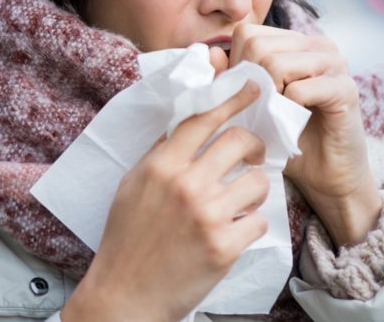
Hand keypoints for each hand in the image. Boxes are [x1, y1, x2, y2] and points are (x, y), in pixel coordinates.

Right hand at [63, 82, 269, 321]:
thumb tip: (187, 124)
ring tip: (240, 204)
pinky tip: (233, 234)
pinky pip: (258, 222)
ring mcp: (207, 215)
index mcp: (161, 166)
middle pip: (239, 142)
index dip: (232, 99)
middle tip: (253, 157)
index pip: (204, 118)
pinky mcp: (224, 247)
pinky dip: (250, 227)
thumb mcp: (132, 186)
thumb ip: (160, 154)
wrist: (125, 296)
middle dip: (254, 147)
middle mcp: (185, 184)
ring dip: (254, 191)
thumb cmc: (126, 240)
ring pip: (258, 182)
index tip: (253, 88)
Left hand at [228, 23, 381, 246]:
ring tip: (276, 117)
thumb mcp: (251, 106)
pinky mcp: (345, 87)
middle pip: (258, 46)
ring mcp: (335, 62)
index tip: (246, 96)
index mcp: (295, 42)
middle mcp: (317, 44)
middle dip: (250, 84)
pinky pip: (298, 90)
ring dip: (267, 99)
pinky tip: (294, 124)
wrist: (327, 176)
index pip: (248, 33)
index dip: (237, 66)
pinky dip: (286, 112)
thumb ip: (230, 79)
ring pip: (275, 64)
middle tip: (261, 111)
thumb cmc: (286, 138)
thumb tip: (212, 54)